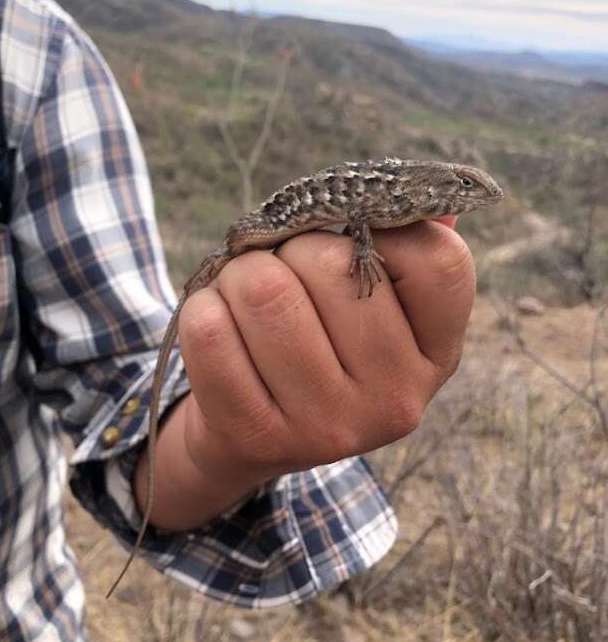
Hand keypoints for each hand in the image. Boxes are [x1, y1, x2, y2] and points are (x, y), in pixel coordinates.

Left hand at [134, 218, 474, 529]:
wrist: (251, 437)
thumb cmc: (315, 343)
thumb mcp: (375, 309)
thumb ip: (399, 249)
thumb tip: (435, 204)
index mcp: (435, 357)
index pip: (439, 260)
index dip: (383, 227)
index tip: (348, 240)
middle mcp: (395, 399)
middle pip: (332, 263)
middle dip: (287, 247)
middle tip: (278, 273)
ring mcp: (328, 425)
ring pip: (263, 289)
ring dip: (237, 274)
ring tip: (242, 297)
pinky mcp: (257, 436)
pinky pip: (209, 329)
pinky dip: (202, 309)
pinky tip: (217, 329)